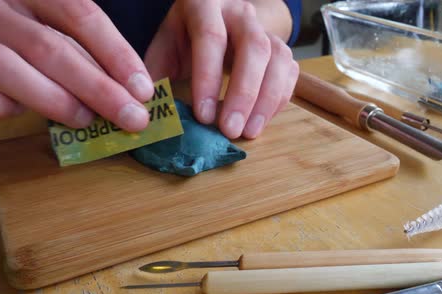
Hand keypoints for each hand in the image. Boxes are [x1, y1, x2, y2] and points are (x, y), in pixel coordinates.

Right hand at [0, 0, 153, 131]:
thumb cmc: (13, 31)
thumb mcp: (44, 21)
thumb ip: (78, 47)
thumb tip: (128, 89)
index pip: (79, 13)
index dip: (116, 53)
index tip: (144, 90)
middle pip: (49, 46)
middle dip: (98, 88)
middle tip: (132, 118)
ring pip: (6, 66)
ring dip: (57, 100)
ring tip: (87, 120)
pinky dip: (8, 106)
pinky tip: (25, 111)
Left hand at [145, 0, 299, 138]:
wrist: (217, 18)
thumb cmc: (185, 37)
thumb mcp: (165, 46)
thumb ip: (156, 73)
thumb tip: (152, 110)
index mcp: (205, 5)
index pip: (211, 38)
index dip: (208, 78)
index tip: (203, 116)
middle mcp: (241, 13)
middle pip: (254, 48)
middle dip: (244, 93)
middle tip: (230, 130)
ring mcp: (266, 29)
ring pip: (278, 60)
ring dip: (266, 101)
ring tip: (248, 132)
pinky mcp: (281, 47)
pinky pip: (289, 73)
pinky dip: (278, 100)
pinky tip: (260, 122)